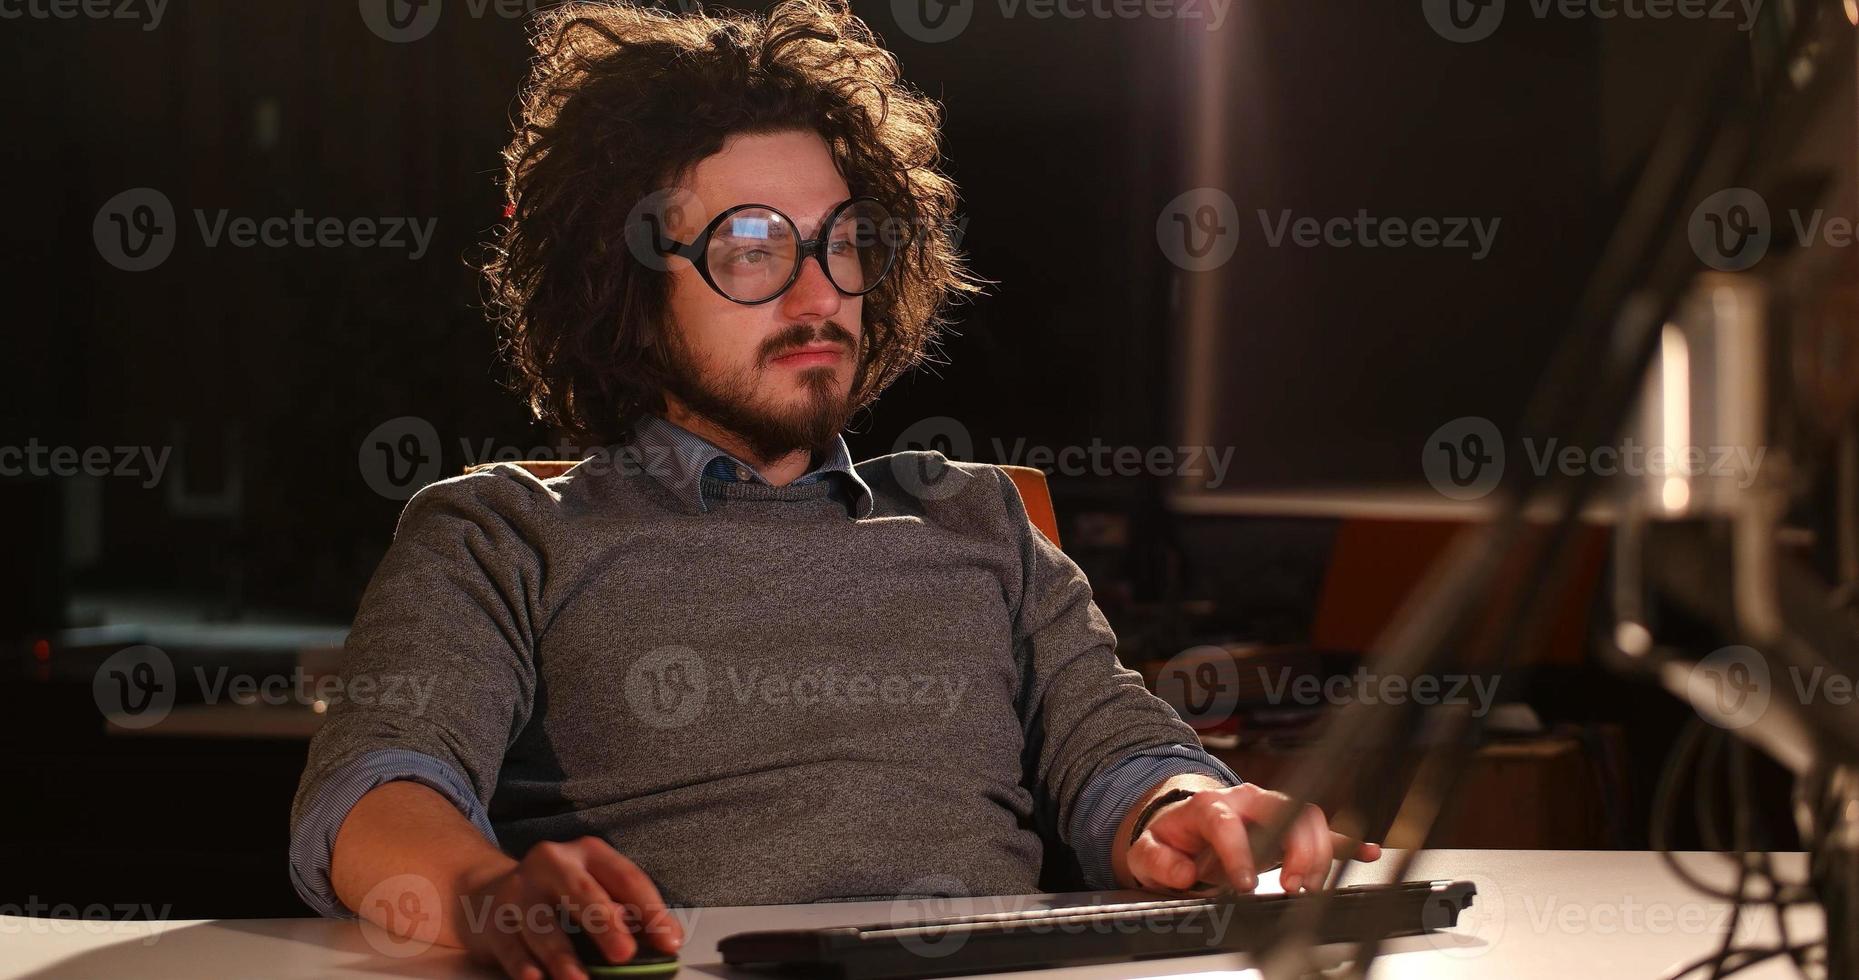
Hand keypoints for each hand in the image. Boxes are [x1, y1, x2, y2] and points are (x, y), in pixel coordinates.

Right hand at [460, 837, 683, 979]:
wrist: (485, 895)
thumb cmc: (557, 897)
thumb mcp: (594, 890)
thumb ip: (629, 913)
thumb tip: (666, 943)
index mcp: (588, 854)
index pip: (626, 878)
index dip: (651, 910)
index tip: (670, 942)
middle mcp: (551, 865)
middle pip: (582, 892)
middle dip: (605, 924)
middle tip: (625, 953)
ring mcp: (519, 893)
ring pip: (543, 926)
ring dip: (562, 957)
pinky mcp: (494, 924)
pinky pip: (512, 949)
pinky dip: (525, 968)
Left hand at [1126, 783, 1380, 894]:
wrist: (1182, 826)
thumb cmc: (1169, 840)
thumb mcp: (1149, 852)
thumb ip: (1159, 861)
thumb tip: (1182, 872)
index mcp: (1210, 806)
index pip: (1228, 822)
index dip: (1239, 853)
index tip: (1244, 885)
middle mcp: (1247, 801)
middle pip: (1282, 812)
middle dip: (1293, 849)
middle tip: (1291, 888)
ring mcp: (1272, 811)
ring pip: (1307, 819)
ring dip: (1317, 853)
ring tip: (1310, 888)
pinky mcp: (1289, 828)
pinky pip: (1322, 830)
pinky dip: (1345, 841)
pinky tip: (1368, 851)